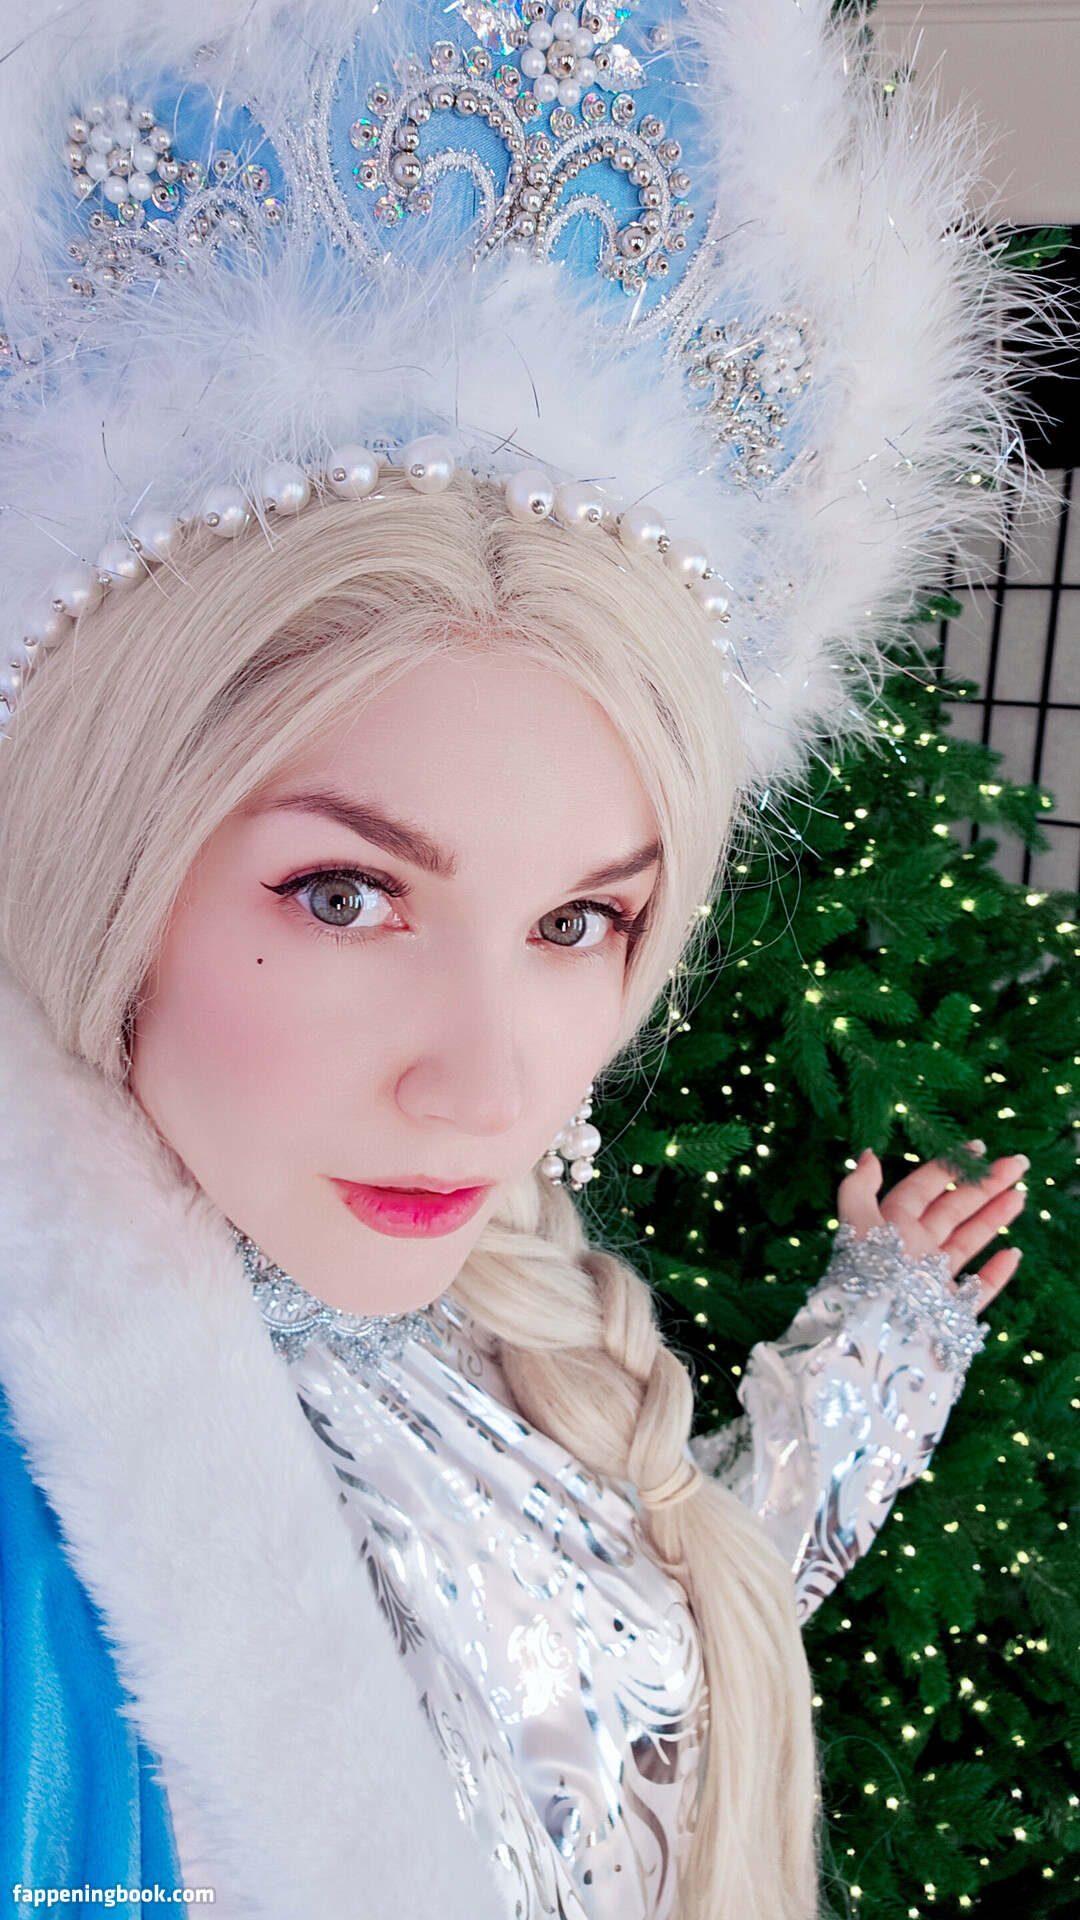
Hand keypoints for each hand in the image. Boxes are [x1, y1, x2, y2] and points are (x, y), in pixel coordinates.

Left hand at [837, 1145, 1027, 1309]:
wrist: (880, 1338)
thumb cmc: (870, 1274)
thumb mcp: (857, 1222)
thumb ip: (859, 1187)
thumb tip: (869, 1154)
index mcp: (891, 1226)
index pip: (922, 1188)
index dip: (948, 1167)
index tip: (979, 1149)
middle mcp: (913, 1251)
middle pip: (953, 1210)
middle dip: (983, 1186)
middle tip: (1016, 1165)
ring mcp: (934, 1281)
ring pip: (968, 1241)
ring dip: (993, 1218)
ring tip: (1020, 1195)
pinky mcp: (951, 1313)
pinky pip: (979, 1289)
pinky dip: (996, 1272)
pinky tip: (1013, 1253)